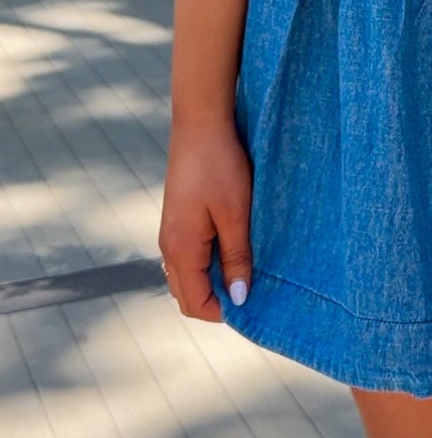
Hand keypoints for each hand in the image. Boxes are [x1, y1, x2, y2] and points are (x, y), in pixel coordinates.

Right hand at [160, 117, 251, 320]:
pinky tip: (233, 249)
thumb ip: (237, 258)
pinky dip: (208, 264)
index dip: (224, 312)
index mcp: (181, 250)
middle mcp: (169, 247)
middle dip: (217, 301)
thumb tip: (240, 299)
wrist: (200, 124)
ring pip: (187, 277)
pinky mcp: (178, 221)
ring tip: (245, 269)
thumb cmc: (220, 166)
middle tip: (252, 290)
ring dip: (213, 282)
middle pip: (187, 296)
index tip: (255, 304)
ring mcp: (171, 234)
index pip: (195, 304)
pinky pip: (189, 257)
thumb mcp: (236, 214)